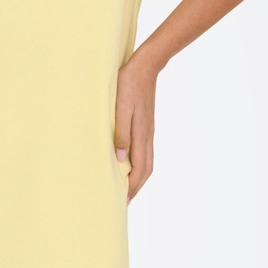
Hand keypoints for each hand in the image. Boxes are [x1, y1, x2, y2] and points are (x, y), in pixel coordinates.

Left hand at [114, 51, 157, 202]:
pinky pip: (145, 152)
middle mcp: (147, 136)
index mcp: (141, 135)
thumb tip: (119, 158)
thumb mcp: (120, 107)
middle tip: (124, 201)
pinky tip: (129, 164)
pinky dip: (139, 165)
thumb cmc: (129, 84)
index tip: (122, 201)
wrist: (146, 66)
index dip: (131, 187)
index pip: (139, 169)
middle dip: (136, 187)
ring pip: (147, 162)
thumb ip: (120, 132)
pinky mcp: (146, 125)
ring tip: (126, 188)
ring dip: (138, 178)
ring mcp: (148, 131)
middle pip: (146, 170)